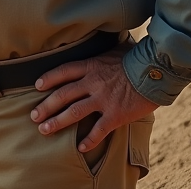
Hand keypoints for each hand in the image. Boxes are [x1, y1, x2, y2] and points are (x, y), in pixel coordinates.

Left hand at [30, 48, 158, 151]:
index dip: (48, 78)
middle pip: (63, 95)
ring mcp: (104, 99)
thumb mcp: (114, 49)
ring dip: (58, 122)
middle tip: (34, 116)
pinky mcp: (116, 114)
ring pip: (74, 112)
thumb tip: (97, 42)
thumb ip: (101, 53)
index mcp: (91, 66)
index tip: (37, 86)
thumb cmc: (137, 58)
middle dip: (46, 106)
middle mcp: (93, 82)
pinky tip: (80, 148)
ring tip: (45, 130)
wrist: (157, 70)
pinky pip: (99, 130)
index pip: (63, 72)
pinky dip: (89, 139)